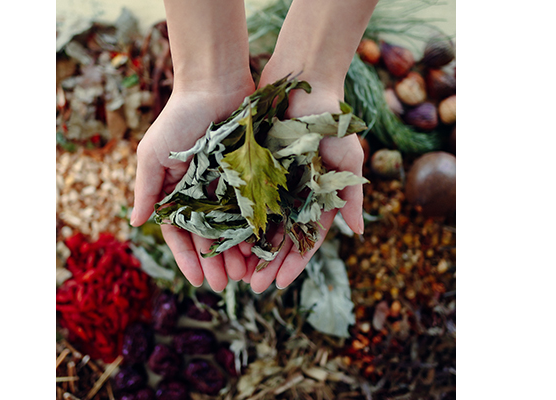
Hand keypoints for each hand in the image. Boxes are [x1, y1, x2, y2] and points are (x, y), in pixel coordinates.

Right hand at [131, 85, 254, 291]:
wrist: (216, 84)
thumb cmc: (179, 118)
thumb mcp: (153, 155)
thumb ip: (147, 189)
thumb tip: (133, 223)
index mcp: (176, 191)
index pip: (180, 234)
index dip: (188, 258)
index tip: (198, 282)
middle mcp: (202, 193)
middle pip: (209, 236)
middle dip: (216, 262)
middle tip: (226, 285)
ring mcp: (227, 185)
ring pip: (233, 228)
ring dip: (237, 252)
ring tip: (246, 274)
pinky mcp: (250, 175)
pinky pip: (253, 209)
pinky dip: (255, 229)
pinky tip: (261, 247)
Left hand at [243, 79, 365, 292]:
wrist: (302, 81)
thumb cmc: (330, 119)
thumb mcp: (347, 156)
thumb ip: (351, 194)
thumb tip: (357, 233)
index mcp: (319, 198)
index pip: (307, 238)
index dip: (294, 262)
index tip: (279, 283)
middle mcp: (295, 195)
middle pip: (281, 238)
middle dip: (267, 263)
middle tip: (253, 287)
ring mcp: (274, 184)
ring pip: (260, 224)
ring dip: (249, 248)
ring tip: (236, 270)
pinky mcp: (253, 168)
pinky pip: (242, 199)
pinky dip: (235, 219)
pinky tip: (222, 237)